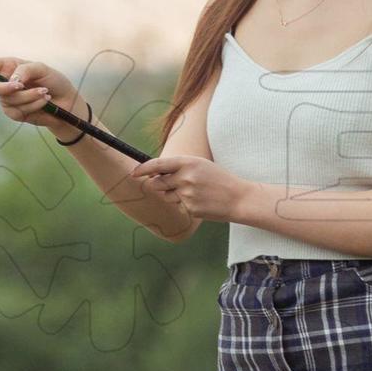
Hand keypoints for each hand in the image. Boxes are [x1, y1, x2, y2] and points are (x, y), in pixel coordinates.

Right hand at [0, 56, 81, 130]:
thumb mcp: (42, 69)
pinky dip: (32, 104)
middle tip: (19, 85)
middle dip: (3, 88)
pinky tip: (44, 102)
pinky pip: (17, 110)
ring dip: (28, 96)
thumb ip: (25, 70)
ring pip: (7, 100)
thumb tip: (11, 81)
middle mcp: (4, 82)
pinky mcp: (15, 113)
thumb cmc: (53, 81)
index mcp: (8, 67)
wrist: (67, 102)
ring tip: (44, 92)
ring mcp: (8, 99)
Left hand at [127, 153, 255, 223]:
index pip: (158, 165)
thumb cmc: (218, 179)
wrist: (237, 198)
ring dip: (173, 195)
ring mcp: (187, 194)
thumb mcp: (200, 165)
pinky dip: (185, 204)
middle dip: (157, 185)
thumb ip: (178, 167)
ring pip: (166, 196)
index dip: (143, 169)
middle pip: (157, 183)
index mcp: (188, 162)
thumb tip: (154, 174)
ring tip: (194, 192)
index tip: (134, 173)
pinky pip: (178, 206)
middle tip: (170, 185)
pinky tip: (200, 201)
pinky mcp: (189, 208)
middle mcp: (185, 177)